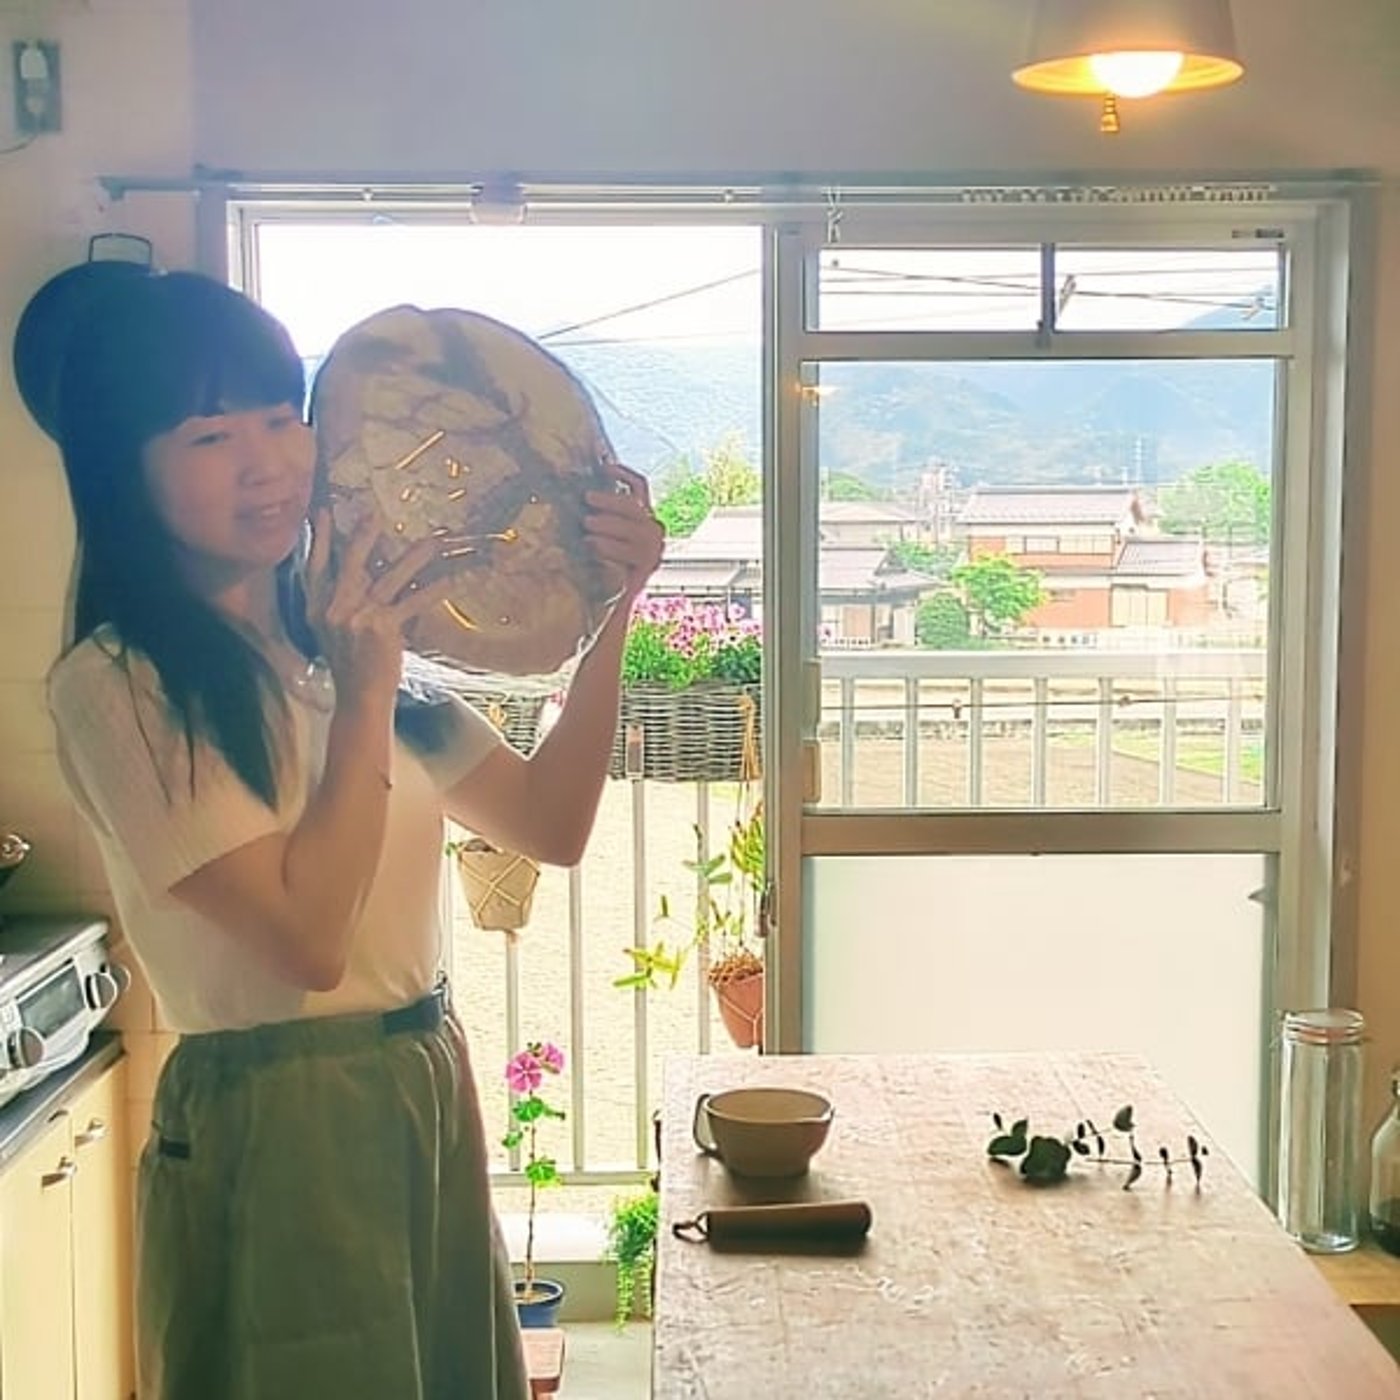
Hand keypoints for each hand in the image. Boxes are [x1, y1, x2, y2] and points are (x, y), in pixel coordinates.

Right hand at [302, 509, 463, 702]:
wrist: (358, 696)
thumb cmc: (349, 663)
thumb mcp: (329, 630)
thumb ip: (338, 601)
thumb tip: (356, 572)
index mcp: (318, 607)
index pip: (315, 566)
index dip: (318, 538)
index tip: (320, 512)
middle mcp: (335, 608)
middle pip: (351, 562)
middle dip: (363, 536)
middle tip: (374, 514)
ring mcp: (359, 616)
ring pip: (390, 577)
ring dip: (414, 556)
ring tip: (432, 541)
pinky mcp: (383, 628)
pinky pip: (413, 602)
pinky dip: (433, 590)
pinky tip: (451, 580)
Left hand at [584, 462, 662, 603]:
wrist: (605, 603)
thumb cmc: (595, 564)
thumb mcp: (597, 533)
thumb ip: (597, 514)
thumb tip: (578, 491)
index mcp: (641, 516)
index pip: (639, 487)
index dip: (624, 474)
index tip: (604, 467)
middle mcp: (652, 530)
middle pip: (635, 506)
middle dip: (610, 501)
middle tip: (587, 500)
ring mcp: (653, 550)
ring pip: (634, 528)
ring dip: (608, 524)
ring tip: (586, 526)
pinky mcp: (648, 568)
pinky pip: (631, 552)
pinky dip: (610, 546)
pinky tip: (592, 546)